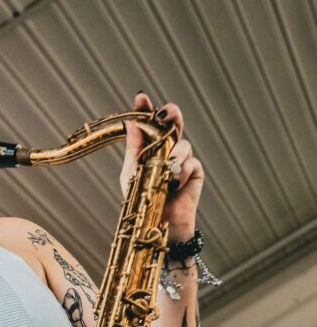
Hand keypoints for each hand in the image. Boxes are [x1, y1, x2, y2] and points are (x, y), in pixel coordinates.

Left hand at [120, 92, 204, 241]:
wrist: (158, 228)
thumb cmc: (142, 203)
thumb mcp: (132, 174)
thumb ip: (134, 149)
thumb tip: (132, 123)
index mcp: (149, 149)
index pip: (149, 125)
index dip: (146, 110)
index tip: (141, 98)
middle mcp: (167, 151)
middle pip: (172, 124)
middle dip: (171, 114)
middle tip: (166, 112)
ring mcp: (182, 161)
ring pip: (183, 144)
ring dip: (175, 155)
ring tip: (168, 170)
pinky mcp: (195, 173)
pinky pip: (191, 163)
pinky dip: (182, 173)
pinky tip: (174, 186)